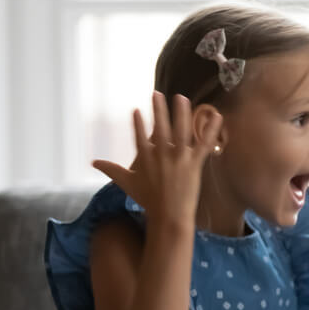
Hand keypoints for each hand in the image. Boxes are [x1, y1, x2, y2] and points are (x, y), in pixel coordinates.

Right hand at [92, 92, 221, 227]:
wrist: (169, 216)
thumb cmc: (148, 200)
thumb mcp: (127, 184)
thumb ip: (111, 170)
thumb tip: (93, 162)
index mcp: (145, 159)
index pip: (139, 137)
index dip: (138, 123)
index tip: (136, 110)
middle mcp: (161, 155)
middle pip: (159, 128)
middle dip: (158, 110)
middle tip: (157, 94)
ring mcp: (178, 158)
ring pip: (181, 131)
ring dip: (181, 113)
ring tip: (181, 98)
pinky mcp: (194, 163)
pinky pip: (203, 144)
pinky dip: (210, 130)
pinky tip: (216, 116)